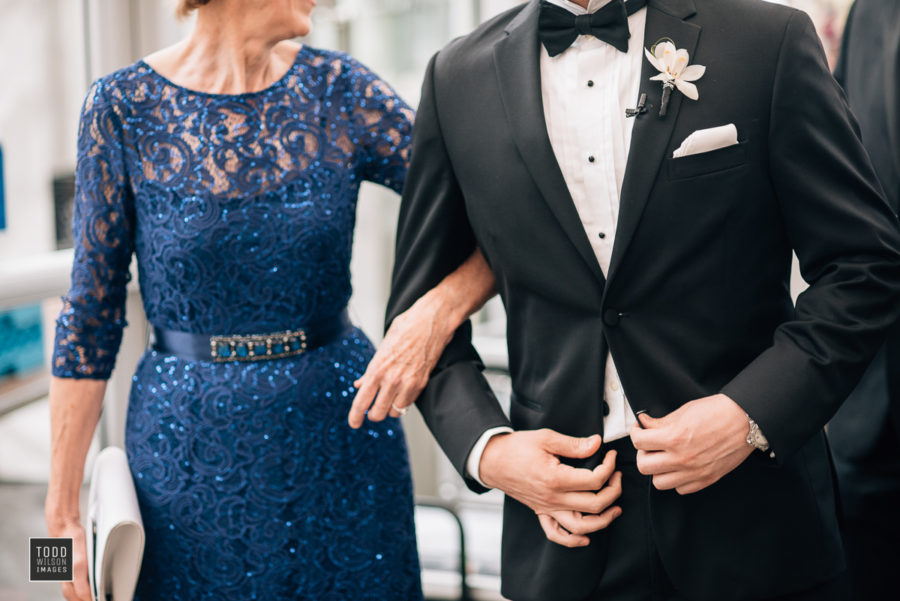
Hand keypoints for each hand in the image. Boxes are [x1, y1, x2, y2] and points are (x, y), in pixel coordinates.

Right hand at [45, 513, 90, 600]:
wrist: (62, 527)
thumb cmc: (79, 535)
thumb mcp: (93, 546)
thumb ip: (97, 561)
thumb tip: (103, 575)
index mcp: (78, 565)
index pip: (82, 591)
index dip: (90, 598)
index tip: (98, 599)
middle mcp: (67, 570)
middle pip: (72, 595)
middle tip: (94, 600)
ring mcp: (61, 571)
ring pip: (67, 591)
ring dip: (76, 598)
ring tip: (86, 599)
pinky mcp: (58, 570)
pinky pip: (65, 585)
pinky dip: (71, 592)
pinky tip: (78, 593)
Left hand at [347, 297, 452, 427]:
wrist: (432, 321)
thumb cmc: (407, 328)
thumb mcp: (383, 347)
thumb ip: (370, 370)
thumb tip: (360, 385)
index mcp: (377, 369)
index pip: (361, 401)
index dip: (355, 417)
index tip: (354, 423)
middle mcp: (391, 379)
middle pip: (377, 414)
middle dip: (373, 414)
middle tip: (373, 409)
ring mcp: (408, 383)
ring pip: (394, 413)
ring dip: (390, 410)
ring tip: (389, 399)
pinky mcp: (421, 383)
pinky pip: (408, 404)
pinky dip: (403, 403)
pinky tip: (401, 393)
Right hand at [480, 429, 622, 546]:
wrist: (492, 460)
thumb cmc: (516, 448)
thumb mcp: (546, 438)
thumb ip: (574, 444)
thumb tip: (597, 444)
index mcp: (556, 478)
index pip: (595, 480)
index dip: (609, 467)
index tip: (610, 456)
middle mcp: (553, 498)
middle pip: (595, 505)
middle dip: (614, 491)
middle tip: (617, 476)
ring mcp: (547, 508)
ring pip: (581, 526)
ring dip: (604, 521)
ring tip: (615, 509)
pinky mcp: (540, 512)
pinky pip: (556, 534)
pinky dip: (573, 540)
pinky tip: (586, 537)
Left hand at [631, 394, 752, 494]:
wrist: (745, 421)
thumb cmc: (717, 412)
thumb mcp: (683, 411)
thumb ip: (660, 422)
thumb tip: (644, 423)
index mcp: (675, 438)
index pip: (639, 442)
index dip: (635, 433)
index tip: (639, 430)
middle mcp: (682, 459)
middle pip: (644, 466)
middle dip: (642, 453)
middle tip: (649, 445)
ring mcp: (694, 472)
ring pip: (659, 482)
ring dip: (657, 470)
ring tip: (663, 458)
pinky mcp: (706, 480)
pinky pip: (680, 489)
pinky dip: (676, 480)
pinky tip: (678, 467)